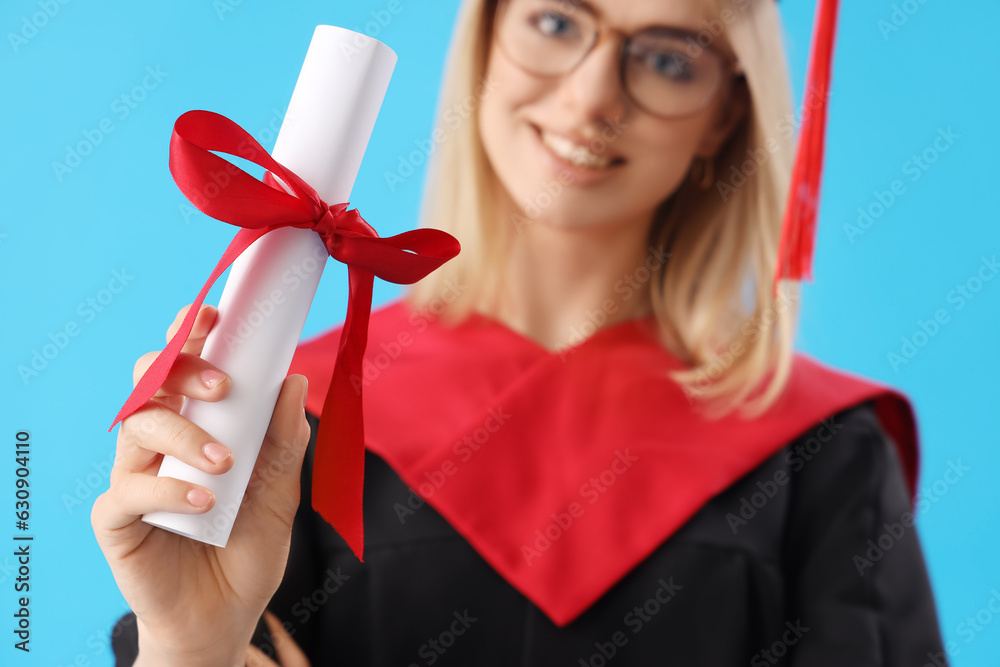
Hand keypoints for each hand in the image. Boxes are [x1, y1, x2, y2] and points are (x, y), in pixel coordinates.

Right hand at [92, 304, 311, 665]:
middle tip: (224, 388)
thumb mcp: (280, 492)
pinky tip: (205, 501)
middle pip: (150, 380)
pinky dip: (169, 489)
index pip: (182, 365)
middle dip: (183, 369)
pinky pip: (130, 489)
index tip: (213, 315)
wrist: (227, 615)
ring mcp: (134, 475)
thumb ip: (285, 441)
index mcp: (195, 424)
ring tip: (226, 464)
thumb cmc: (248, 547)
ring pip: (137, 424)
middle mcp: (159, 441)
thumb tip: (294, 380)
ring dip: (185, 433)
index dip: (189, 332)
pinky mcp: (117, 517)